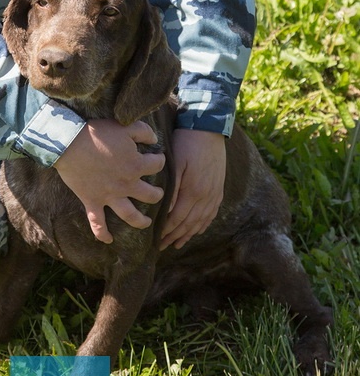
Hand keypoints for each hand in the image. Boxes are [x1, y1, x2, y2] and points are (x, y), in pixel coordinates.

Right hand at [53, 118, 165, 243]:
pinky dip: (102, 233)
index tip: (157, 157)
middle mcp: (127, 185)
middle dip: (158, 195)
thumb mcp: (125, 126)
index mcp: (136, 165)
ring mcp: (110, 196)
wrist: (70, 142)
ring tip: (147, 223)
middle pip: (150, 195)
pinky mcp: (92, 201)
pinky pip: (98, 223)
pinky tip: (108, 240)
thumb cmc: (98, 133)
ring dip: (141, 221)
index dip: (159, 160)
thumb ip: (144, 131)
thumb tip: (153, 140)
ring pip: (130, 215)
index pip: (156, 166)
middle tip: (158, 194)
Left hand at [160, 129, 225, 249]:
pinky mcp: (219, 188)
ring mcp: (214, 193)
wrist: (208, 128)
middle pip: (189, 223)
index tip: (156, 239)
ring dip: (189, 234)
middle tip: (162, 246)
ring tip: (178, 244)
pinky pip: (212, 213)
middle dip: (175, 236)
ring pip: (201, 221)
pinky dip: (203, 224)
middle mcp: (206, 196)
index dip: (166, 230)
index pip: (178, 218)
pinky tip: (197, 230)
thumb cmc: (186, 143)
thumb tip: (165, 210)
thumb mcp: (175, 162)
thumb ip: (172, 187)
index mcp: (193, 190)